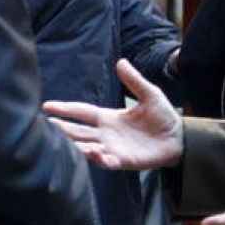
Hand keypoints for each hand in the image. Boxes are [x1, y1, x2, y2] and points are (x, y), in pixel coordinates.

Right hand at [43, 59, 183, 170]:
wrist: (180, 138)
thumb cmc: (163, 116)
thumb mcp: (150, 95)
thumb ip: (134, 81)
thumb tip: (121, 61)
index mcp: (108, 117)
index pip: (81, 112)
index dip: (65, 109)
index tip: (46, 106)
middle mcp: (105, 133)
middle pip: (77, 131)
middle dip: (61, 130)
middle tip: (45, 128)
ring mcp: (113, 148)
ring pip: (87, 148)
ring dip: (77, 146)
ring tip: (69, 144)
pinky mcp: (123, 161)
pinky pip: (107, 162)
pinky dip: (100, 160)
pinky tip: (95, 155)